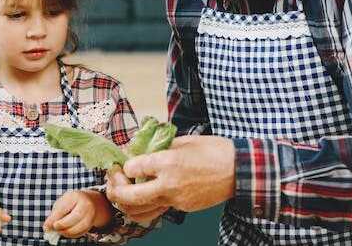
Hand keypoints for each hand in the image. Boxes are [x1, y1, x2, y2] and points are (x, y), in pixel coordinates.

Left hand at [44, 190, 111, 238]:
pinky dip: (72, 235)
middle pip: (76, 216)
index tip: (47, 226)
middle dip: (63, 225)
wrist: (88, 201)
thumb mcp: (61, 204)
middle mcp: (86, 204)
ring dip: (67, 232)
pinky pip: (82, 232)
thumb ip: (54, 215)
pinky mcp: (92, 223)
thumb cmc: (71, 203)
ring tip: (60, 231)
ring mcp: (91, 214)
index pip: (65, 208)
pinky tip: (67, 231)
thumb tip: (47, 228)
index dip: (55, 218)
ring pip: (80, 227)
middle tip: (55, 228)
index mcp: (76, 196)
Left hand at [107, 136, 235, 211]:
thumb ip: (160, 147)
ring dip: (126, 203)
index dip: (125, 165)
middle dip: (115, 190)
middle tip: (113, 182)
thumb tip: (140, 150)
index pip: (132, 168)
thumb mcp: (184, 140)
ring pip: (139, 211)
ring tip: (124, 192)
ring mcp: (176, 199)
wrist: (238, 171)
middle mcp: (168, 184)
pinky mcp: (182, 208)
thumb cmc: (213, 150)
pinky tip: (145, 196)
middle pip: (129, 196)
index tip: (126, 162)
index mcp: (168, 162)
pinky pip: (157, 210)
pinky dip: (145, 205)